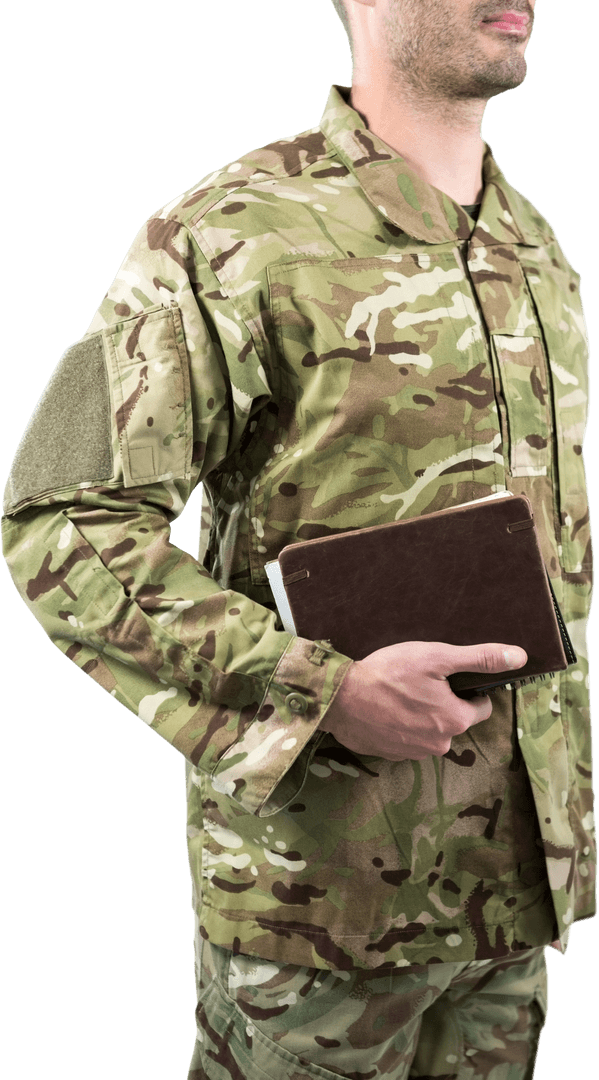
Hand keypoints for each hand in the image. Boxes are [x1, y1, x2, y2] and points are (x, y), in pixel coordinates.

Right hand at [321, 640, 527, 760]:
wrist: (339, 698)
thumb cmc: (388, 674)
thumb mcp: (437, 658)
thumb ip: (480, 658)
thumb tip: (519, 657)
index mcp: (455, 721)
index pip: (481, 708)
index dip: (467, 690)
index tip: (445, 678)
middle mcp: (438, 744)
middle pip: (454, 720)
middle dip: (442, 703)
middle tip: (417, 682)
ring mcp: (413, 754)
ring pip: (430, 730)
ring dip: (421, 715)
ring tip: (398, 694)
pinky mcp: (390, 755)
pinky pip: (406, 739)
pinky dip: (400, 725)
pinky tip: (385, 708)